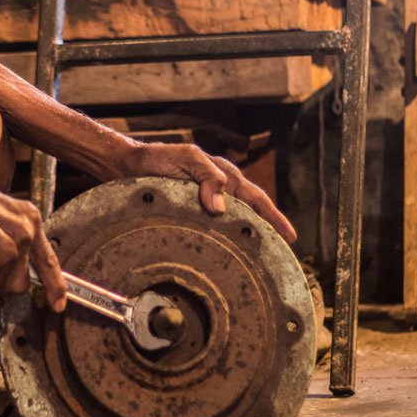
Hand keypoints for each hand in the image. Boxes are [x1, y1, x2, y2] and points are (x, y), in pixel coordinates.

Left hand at [124, 143, 296, 242]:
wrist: (127, 165)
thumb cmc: (155, 159)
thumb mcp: (185, 159)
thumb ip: (206, 176)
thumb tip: (221, 207)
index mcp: (223, 174)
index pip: (256, 197)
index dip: (274, 218)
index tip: (290, 237)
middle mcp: (219, 187)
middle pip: (250, 211)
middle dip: (268, 229)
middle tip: (280, 254)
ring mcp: (206, 199)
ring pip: (234, 219)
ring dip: (248, 235)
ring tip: (260, 257)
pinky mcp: (192, 210)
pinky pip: (215, 225)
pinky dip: (226, 236)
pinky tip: (228, 251)